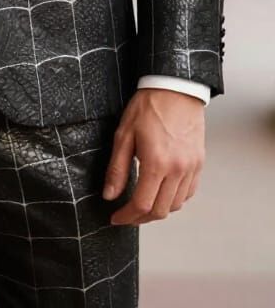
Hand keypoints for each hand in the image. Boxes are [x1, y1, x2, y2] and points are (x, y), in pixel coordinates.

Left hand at [102, 87, 204, 224]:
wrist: (175, 88)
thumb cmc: (149, 106)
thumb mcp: (124, 134)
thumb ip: (117, 168)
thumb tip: (109, 194)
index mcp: (156, 163)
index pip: (142, 205)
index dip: (127, 216)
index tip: (116, 217)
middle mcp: (177, 169)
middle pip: (160, 211)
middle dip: (140, 218)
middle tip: (126, 215)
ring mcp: (191, 167)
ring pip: (176, 205)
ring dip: (158, 210)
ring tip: (142, 204)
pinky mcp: (198, 163)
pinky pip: (188, 193)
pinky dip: (174, 199)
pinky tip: (162, 192)